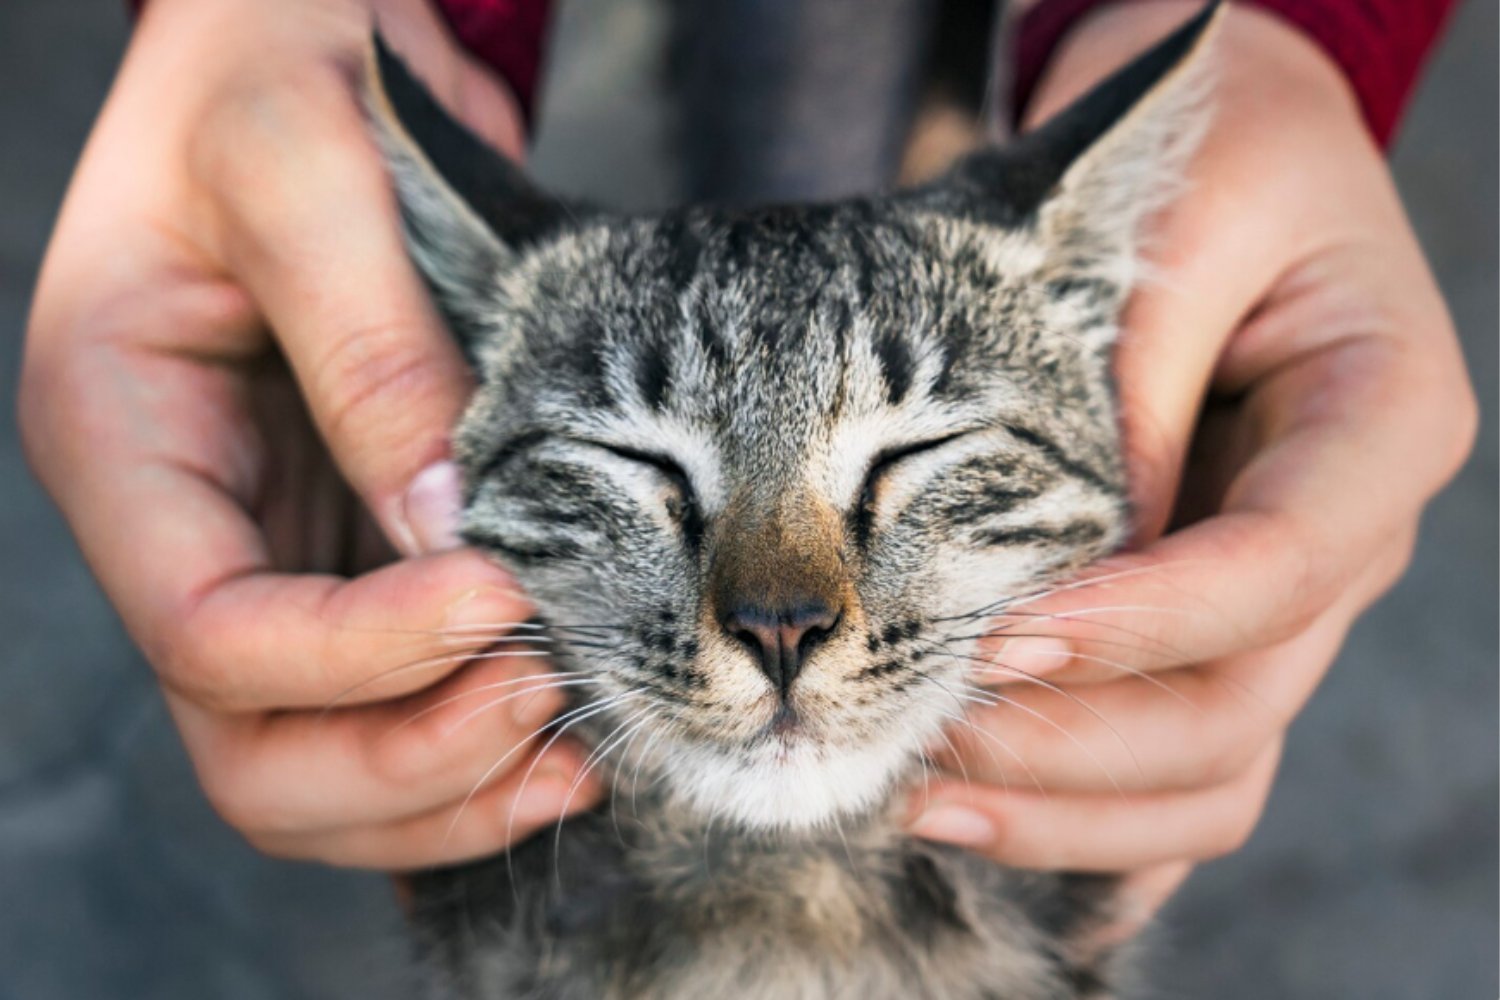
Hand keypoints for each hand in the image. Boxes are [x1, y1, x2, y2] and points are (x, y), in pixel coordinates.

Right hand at [19, 0, 599, 868]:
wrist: (309, 41)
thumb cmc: (276, 70)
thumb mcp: (305, 170)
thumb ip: (368, 348)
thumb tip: (450, 529)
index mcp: (121, 439)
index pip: (206, 629)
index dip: (356, 653)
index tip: (503, 597)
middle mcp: (187, 526)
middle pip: (251, 746)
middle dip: (402, 757)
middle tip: (547, 701)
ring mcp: (274, 554)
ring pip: (321, 760)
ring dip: (448, 783)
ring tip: (578, 745)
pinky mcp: (356, 553)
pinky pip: (394, 705)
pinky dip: (475, 745)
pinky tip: (571, 727)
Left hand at [905, 2, 1476, 934]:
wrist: (1221, 153)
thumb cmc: (1207, 160)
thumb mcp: (1175, 224)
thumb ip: (1128, 393)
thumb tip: (1055, 575)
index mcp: (1381, 423)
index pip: (1280, 567)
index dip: (1142, 622)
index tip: (995, 635)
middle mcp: (1346, 535)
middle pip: (1238, 703)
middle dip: (1074, 739)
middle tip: (917, 729)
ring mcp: (1281, 600)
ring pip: (1210, 770)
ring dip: (1065, 806)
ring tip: (914, 794)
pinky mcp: (1210, 625)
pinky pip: (1179, 766)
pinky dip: (1092, 821)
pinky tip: (986, 835)